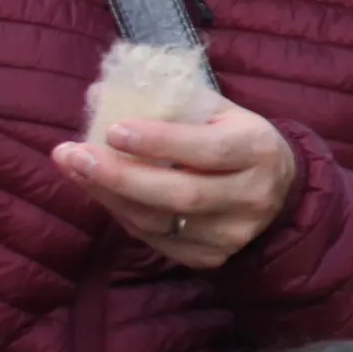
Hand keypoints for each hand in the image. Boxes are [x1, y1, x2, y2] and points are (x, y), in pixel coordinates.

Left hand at [53, 100, 295, 269]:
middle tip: (74, 155)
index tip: (113, 130)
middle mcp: (252, 196)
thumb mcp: (218, 111)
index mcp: (258, 150)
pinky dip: (122, 214)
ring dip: (108, 195)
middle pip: (180, 194)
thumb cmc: (235, 138)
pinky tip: (102, 191)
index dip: (159, 142)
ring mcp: (232, 233)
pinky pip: (154, 240)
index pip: (209, 149)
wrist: (278, 188)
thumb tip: (99, 94)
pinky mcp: (211, 257)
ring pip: (158, 222)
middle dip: (120, 175)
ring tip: (74, 168)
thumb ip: (167, 101)